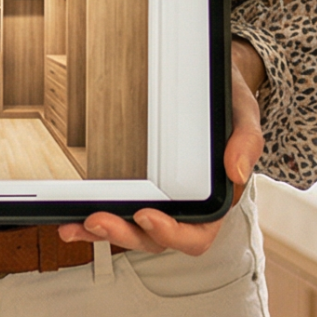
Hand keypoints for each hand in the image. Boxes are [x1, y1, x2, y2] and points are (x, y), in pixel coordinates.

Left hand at [56, 40, 265, 256]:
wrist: (206, 77)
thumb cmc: (227, 101)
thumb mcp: (244, 114)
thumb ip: (247, 141)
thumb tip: (236, 171)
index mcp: (213, 202)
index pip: (196, 236)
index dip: (172, 234)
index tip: (147, 215)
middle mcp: (184, 208)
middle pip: (155, 239)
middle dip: (125, 234)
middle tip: (96, 219)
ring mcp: (159, 201)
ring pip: (131, 231)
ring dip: (103, 234)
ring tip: (75, 225)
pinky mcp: (138, 188)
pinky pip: (117, 211)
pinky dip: (91, 220)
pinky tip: (70, 219)